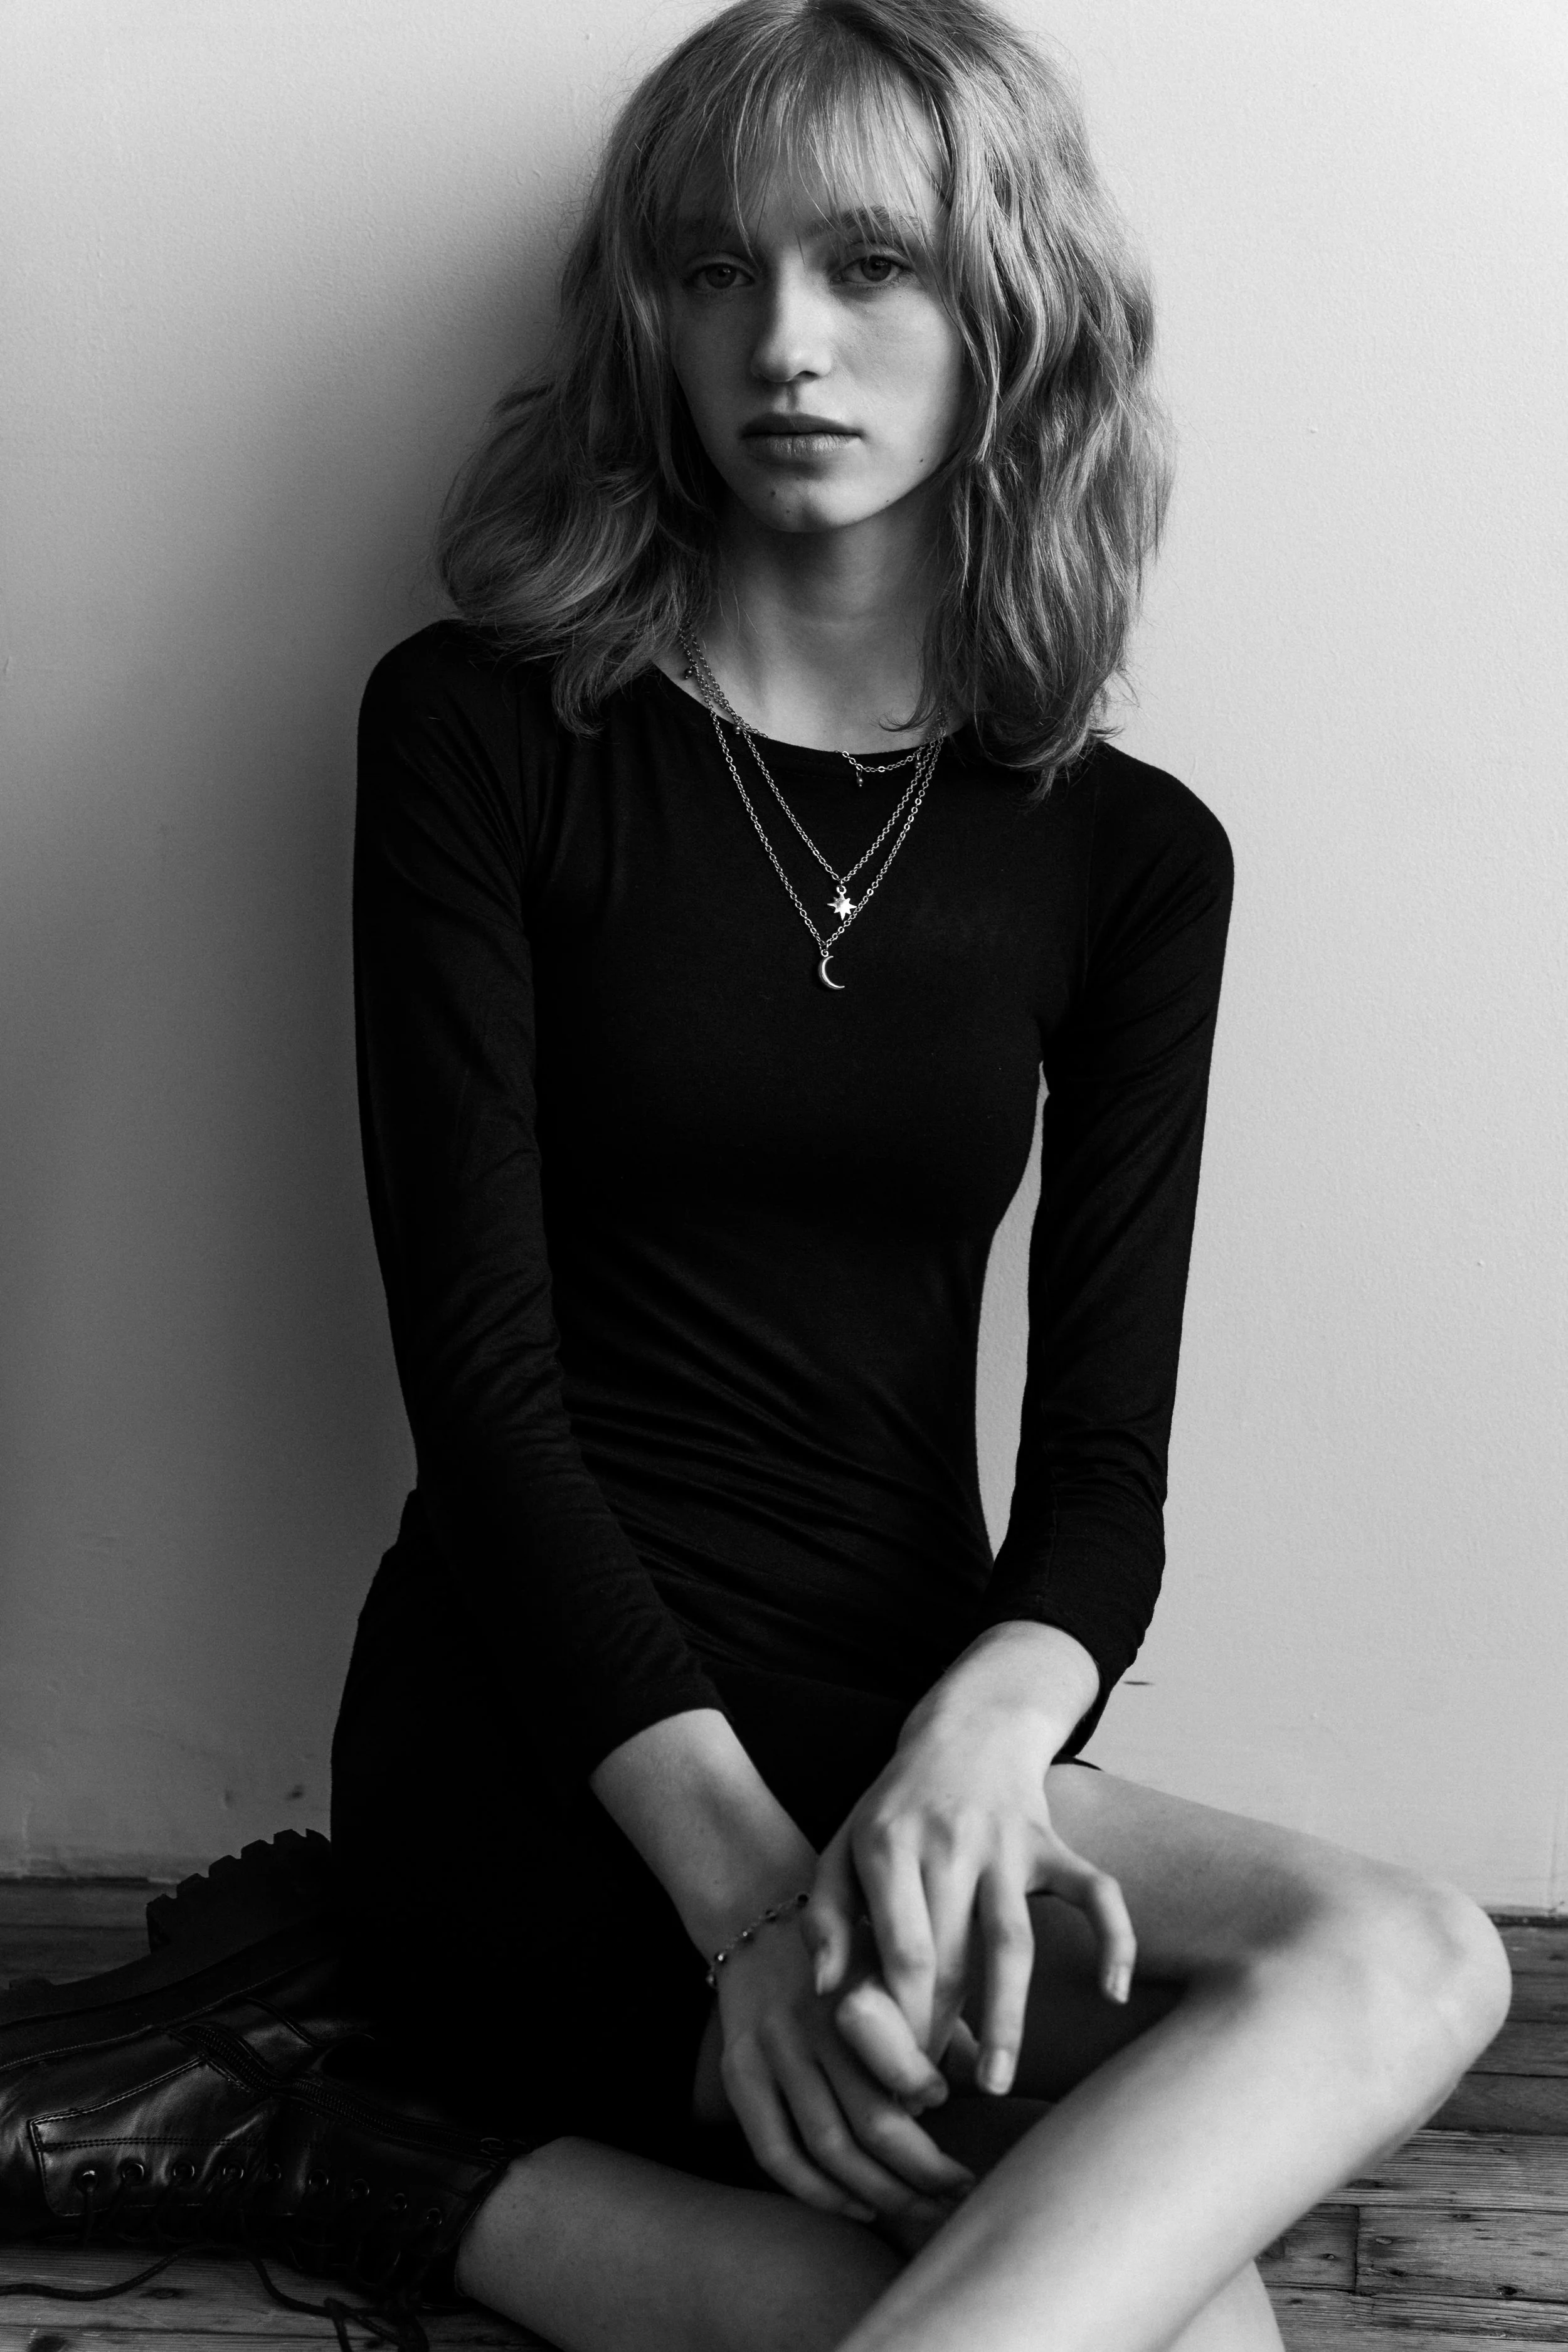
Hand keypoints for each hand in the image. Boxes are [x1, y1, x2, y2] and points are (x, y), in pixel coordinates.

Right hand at [713, 1902, 978, 2230]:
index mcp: (855, 1989)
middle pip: (870, 2124)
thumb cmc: (845, 1941)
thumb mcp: (892, 1955)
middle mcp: (810, 2022)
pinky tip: (858, 2206)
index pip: (898, 2068)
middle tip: (960, 2190)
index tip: (951, 2107)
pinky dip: (818, 2192)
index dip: (929, 2098)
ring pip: (827, 2149)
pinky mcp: (738, 2070)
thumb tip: (984, 2071)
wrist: (753, 1906)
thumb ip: (933, 2010)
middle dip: (924, 2173)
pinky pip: (774, 2151)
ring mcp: (770, 2050)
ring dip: (881, 2194)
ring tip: (922, 2208)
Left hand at [803, 1679, 1135, 2098]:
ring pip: (1012, 1940)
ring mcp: (1006, 1843)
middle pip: (951, 1955)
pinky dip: (1113, 1938)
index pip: (899, 1948)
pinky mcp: (1052, 1843)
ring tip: (997, 2081)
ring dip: (1008, 2016)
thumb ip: (822, 1914)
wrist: (967, 1729)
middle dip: (941, 2030)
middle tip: (933, 2097)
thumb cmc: (894, 1806)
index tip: (893, 2071)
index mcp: (889, 1845)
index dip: (899, 2016)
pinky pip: (1095, 1893)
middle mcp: (948, 1843)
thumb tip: (824, 1989)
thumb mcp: (842, 1846)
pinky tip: (1114, 1993)